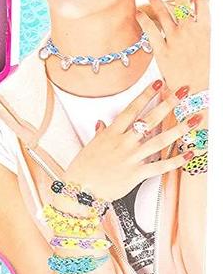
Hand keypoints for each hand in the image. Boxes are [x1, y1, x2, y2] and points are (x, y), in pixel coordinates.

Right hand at [60, 81, 192, 204]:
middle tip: (181, 93)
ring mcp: (131, 158)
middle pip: (149, 120)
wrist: (80, 189)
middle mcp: (123, 143)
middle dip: (167, 105)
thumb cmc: (83, 168)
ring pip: (159, 141)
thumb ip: (100, 134)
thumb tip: (102, 124)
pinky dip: (175, 161)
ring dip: (178, 130)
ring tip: (193, 120)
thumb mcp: (89, 146)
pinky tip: (188, 154)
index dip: (146, 95)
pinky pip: (160, 166)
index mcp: (110, 133)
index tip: (158, 84)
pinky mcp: (136, 174)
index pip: (132, 109)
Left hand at [139, 0, 210, 94]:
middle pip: (182, 2)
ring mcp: (175, 40)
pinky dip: (143, 20)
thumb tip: (198, 17)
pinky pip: (150, 31)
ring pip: (163, 13)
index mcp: (206, 29)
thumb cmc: (205, 70)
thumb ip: (202, 30)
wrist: (197, 91)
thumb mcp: (209, 46)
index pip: (202, 3)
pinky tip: (137, 12)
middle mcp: (191, 31)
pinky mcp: (162, 51)